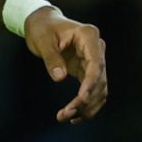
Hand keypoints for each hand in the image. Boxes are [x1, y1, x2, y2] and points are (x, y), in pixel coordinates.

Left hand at [24, 7, 107, 123]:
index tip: (81, 99)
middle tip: (66, 114)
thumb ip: (51, 58)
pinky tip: (74, 116)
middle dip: (85, 100)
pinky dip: (86, 104)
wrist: (42, 23)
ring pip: (99, 89)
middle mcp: (97, 49)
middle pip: (99, 80)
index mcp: (89, 36)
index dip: (91, 83)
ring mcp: (95, 60)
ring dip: (87, 106)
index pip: (96, 64)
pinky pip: (92, 90)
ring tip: (66, 117)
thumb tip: (60, 78)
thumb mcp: (42, 40)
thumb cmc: (41, 28)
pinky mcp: (88, 70)